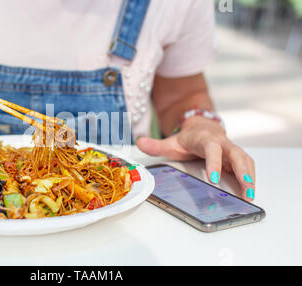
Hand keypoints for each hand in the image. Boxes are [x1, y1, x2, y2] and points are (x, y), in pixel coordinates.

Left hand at [136, 116, 255, 200]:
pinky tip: (250, 191)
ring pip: (245, 159)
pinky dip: (251, 177)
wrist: (202, 126)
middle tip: (245, 188)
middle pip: (236, 154)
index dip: (214, 163)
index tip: (214, 179)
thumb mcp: (171, 141)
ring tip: (250, 195)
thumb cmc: (188, 138)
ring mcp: (231, 149)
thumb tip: (139, 142)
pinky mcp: (236, 156)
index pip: (212, 149)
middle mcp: (221, 142)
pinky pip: (247, 165)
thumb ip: (156, 145)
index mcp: (205, 139)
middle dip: (242, 171)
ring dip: (250, 176)